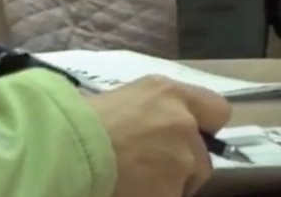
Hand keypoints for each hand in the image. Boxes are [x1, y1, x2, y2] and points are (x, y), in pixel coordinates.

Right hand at [86, 76, 231, 196]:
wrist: (63, 149)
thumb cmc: (82, 121)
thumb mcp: (126, 99)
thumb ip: (157, 110)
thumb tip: (163, 127)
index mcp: (170, 93)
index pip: (217, 110)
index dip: (204, 128)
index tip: (190, 138)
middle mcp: (184, 124)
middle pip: (203, 156)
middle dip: (184, 165)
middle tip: (152, 169)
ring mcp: (180, 161)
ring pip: (186, 183)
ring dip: (167, 185)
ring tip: (134, 181)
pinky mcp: (170, 192)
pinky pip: (170, 196)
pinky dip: (154, 196)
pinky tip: (129, 189)